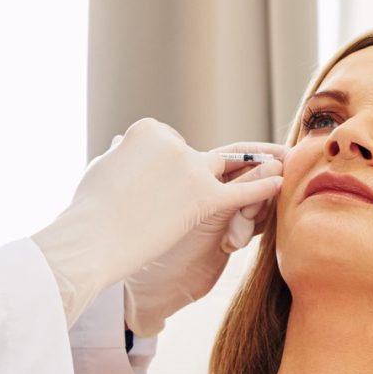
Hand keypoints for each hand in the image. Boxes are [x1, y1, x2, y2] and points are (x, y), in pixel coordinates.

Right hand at [31, 120, 283, 328]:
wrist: (90, 241)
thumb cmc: (90, 211)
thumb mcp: (101, 171)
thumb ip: (120, 156)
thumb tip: (120, 142)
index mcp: (147, 132)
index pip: (176, 144)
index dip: (188, 163)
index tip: (195, 174)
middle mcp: (173, 144)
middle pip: (211, 154)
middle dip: (244, 155)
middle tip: (270, 152)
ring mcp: (190, 169)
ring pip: (231, 168)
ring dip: (260, 165)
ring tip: (282, 162)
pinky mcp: (203, 199)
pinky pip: (240, 192)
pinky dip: (262, 186)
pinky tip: (280, 180)